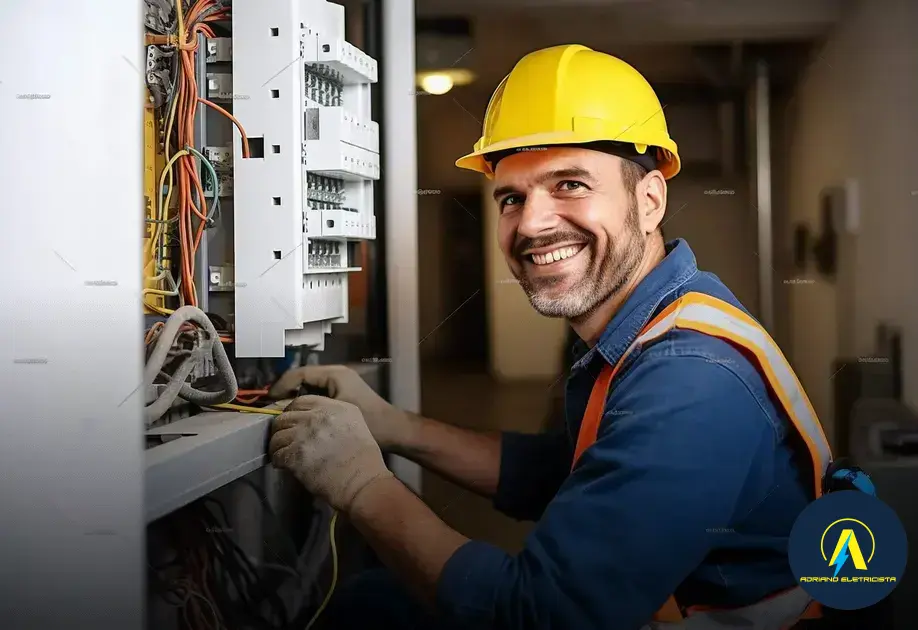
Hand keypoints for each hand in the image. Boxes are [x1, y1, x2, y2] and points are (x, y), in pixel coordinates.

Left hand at [268, 396, 392, 512]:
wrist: (361, 481)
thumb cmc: (363, 458)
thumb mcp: (354, 424)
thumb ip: (332, 416)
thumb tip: (310, 420)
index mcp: (334, 406)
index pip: (300, 401)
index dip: (292, 412)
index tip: (292, 422)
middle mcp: (317, 416)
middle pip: (285, 417)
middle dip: (282, 429)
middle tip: (285, 440)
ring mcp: (305, 434)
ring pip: (277, 436)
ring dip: (278, 445)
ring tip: (284, 454)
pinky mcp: (295, 454)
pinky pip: (277, 454)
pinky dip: (278, 460)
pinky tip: (284, 465)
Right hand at [269, 365, 412, 450]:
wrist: (394, 431)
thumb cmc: (370, 422)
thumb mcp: (336, 415)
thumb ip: (309, 411)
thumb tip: (283, 414)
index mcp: (335, 374)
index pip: (299, 373)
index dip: (281, 386)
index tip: (268, 401)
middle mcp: (336, 374)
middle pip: (302, 378)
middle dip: (285, 392)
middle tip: (271, 409)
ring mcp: (340, 383)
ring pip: (308, 386)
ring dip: (295, 398)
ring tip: (281, 414)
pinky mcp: (342, 393)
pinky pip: (317, 393)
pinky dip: (306, 402)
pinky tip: (298, 417)